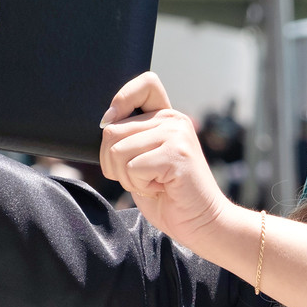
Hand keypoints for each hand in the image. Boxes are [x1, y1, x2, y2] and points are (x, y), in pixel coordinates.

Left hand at [99, 71, 227, 246]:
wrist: (202, 222)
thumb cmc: (169, 196)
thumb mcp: (142, 160)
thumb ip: (128, 140)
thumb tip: (104, 125)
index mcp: (167, 117)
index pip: (145, 83)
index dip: (122, 99)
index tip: (114, 125)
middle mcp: (173, 120)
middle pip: (112, 130)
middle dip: (113, 162)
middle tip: (140, 176)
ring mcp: (177, 136)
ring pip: (118, 150)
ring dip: (126, 177)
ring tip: (152, 183)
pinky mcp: (177, 155)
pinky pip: (132, 168)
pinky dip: (139, 186)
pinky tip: (161, 189)